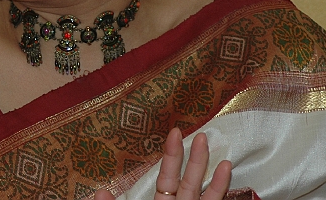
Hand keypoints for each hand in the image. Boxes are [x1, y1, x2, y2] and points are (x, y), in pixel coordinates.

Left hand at [95, 128, 230, 199]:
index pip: (166, 179)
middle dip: (194, 159)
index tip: (175, 132)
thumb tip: (99, 193)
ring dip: (211, 175)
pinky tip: (226, 172)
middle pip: (188, 182)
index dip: (171, 156)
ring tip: (220, 152)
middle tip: (200, 134)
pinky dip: (220, 189)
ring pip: (203, 196)